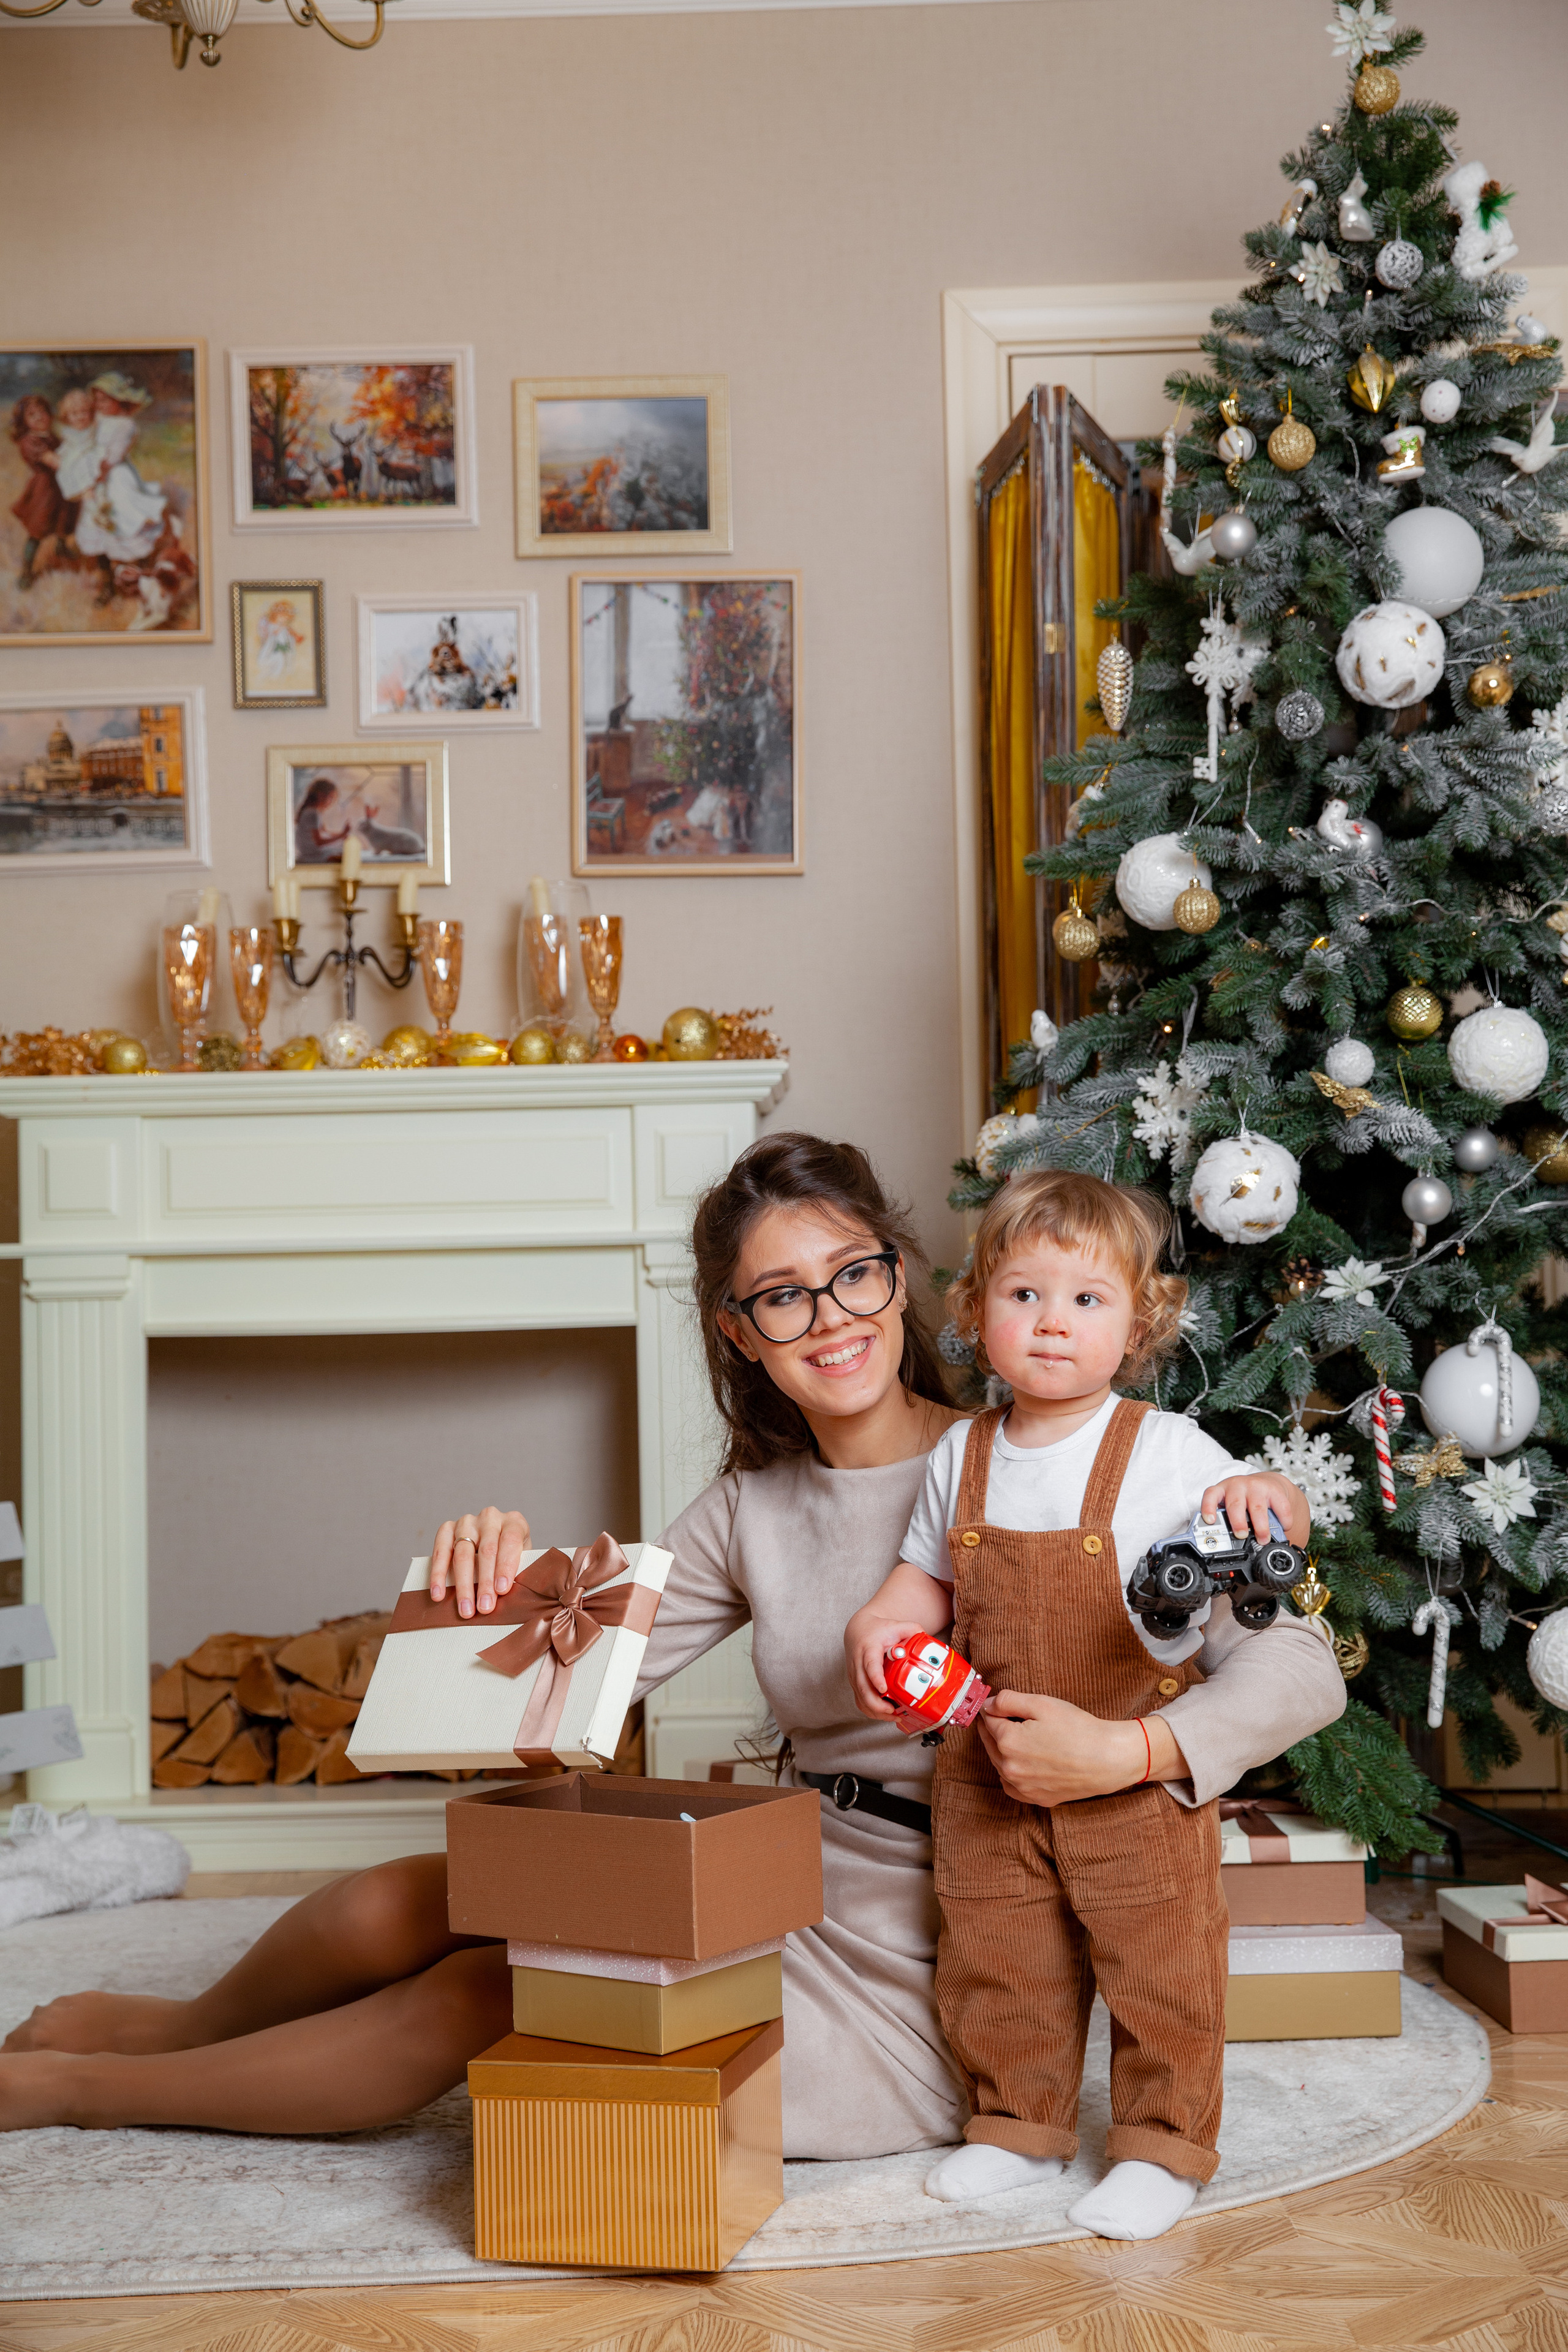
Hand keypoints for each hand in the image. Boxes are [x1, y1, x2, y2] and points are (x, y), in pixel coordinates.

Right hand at [429, 1506, 529, 1617]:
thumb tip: (510, 1599)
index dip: (506, 1566)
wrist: (492, 1543)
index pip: (511, 1541)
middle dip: (485, 1582)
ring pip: (463, 1554)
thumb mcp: (522, 1559)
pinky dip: (438, 1575)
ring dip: (463, 1585)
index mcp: (514, 1522)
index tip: (502, 1590)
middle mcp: (490, 1517)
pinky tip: (439, 1594)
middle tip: (485, 1607)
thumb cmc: (509, 1556)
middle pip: (486, 1551)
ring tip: (465, 1609)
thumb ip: (519, 1572)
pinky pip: (440, 1551)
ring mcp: (467, 1521)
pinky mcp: (447, 1528)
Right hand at [844, 1612, 941, 1719]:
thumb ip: (911, 1629)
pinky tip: (885, 1715)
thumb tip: (926, 1638)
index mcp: (868, 1649)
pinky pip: (860, 1702)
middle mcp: (858, 1664)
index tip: (884, 1689)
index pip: (870, 1665)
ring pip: (861, 1698)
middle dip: (877, 1704)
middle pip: (863, 1688)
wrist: (858, 1631)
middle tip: (893, 1710)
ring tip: (893, 1715)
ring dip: (875, 1711)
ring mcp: (854, 1676)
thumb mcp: (895, 1625)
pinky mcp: (855, 1684)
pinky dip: (871, 1711)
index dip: (876, 1678)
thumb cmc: (877, 1630)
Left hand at [977, 1689, 1183, 1805]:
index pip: (988, 1721)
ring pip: (999, 1764)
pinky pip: (1012, 1785)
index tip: (994, 1704)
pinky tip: (1021, 1762)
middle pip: (990, 1743)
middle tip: (1000, 1716)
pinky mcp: (1035, 1798)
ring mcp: (1022, 1787)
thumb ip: (1008, 1701)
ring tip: (1015, 1736)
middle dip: (993, 1728)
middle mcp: (1010, 1768)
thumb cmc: (1078, 1729)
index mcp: (1008, 1742)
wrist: (1108, 1760)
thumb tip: (987, 1705)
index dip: (991, 1709)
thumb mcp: (1042, 1703)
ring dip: (1000, 1750)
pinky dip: (1011, 1773)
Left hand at [1199, 1471, 1308, 1545]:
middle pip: (1235, 1504)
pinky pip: (1280, 1506)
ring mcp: (1256, 1486)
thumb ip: (1226, 1520)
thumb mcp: (1230, 1504)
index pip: (1211, 1495)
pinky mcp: (1274, 1490)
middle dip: (1238, 1522)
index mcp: (1222, 1490)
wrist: (1267, 1483)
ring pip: (1257, 1507)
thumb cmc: (1245, 1498)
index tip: (1210, 1521)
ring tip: (1262, 1539)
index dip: (1208, 1508)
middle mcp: (1238, 1486)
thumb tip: (1222, 1544)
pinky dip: (1282, 1520)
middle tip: (1241, 1535)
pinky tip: (1283, 1527)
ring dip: (1260, 1526)